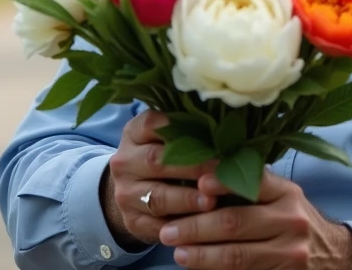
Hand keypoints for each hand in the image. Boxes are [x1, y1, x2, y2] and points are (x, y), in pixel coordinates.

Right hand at [102, 110, 216, 248]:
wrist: (134, 194)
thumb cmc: (164, 159)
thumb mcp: (167, 139)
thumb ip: (188, 131)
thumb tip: (226, 128)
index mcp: (133, 134)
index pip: (149, 124)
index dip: (177, 127)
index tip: (207, 132)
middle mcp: (124, 162)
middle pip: (156, 160)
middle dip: (191, 166)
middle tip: (220, 170)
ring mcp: (126, 194)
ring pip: (157, 197)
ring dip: (186, 199)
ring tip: (211, 201)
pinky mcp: (133, 222)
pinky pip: (158, 226)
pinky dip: (181, 227)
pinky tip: (202, 225)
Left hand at [158, 169, 351, 269]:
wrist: (334, 257)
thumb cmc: (295, 222)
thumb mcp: (282, 198)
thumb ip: (252, 188)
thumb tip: (201, 179)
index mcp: (286, 193)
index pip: (251, 182)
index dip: (222, 182)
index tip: (197, 182)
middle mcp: (291, 219)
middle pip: (235, 222)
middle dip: (196, 226)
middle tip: (168, 230)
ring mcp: (290, 251)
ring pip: (236, 255)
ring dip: (201, 255)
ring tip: (177, 253)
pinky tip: (199, 269)